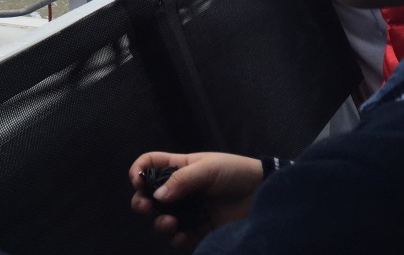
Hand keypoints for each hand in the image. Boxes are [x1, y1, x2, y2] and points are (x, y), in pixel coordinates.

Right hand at [129, 152, 262, 250]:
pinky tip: (181, 235)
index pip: (150, 165)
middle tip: (145, 207)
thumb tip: (157, 196)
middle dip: (141, 202)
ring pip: (162, 219)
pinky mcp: (200, 231)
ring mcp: (189, 211)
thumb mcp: (209, 168)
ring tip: (170, 223)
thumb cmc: (236, 173)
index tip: (138, 182)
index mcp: (180, 167)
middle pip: (149, 196)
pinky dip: (176, 239)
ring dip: (159, 222)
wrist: (265, 195)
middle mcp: (181, 190)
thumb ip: (182, 180)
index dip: (138, 171)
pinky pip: (180, 239)